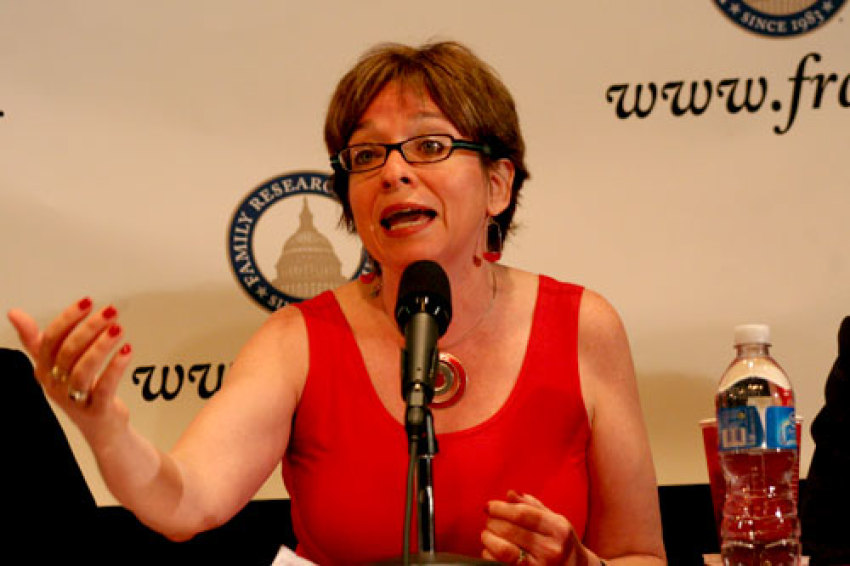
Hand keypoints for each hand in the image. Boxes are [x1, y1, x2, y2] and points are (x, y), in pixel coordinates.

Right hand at [7, 297, 132, 442]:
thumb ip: (38, 340)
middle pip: (68, 352)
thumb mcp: (55, 366)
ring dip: (102, 346)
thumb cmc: (78, 392)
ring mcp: (75, 399)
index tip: (87, 301)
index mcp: (43, 370)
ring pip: (83, 369)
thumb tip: (13, 313)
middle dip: (89, 328)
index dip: (69, 318)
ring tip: (118, 329)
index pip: (50, 340)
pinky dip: (115, 367)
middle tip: (110, 312)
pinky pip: (104, 387)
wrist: (101, 428)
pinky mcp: (96, 410)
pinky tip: (127, 350)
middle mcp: (55, 385)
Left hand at [482, 490, 590, 565]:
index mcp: (558, 529)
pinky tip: (491, 549)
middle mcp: (551, 549)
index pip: (523, 514)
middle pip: (510, 530)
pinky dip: (489, 554)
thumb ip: (532, 506)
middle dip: (493, 522)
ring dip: (488, 538)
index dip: (501, 508)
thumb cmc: (561, 541)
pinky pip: (500, 564)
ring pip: (503, 550)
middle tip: (489, 519)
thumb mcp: (554, 520)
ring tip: (487, 533)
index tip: (488, 506)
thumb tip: (509, 494)